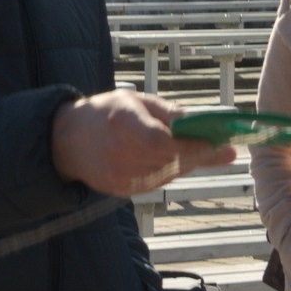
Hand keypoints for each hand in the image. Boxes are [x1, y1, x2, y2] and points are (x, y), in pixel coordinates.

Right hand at [50, 90, 233, 198]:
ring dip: (185, 163)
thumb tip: (203, 124)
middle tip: (224, 148)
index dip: (193, 145)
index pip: (163, 142)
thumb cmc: (105, 113)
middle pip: (171, 160)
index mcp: (122, 124)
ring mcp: (118, 176)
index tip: (218, 143)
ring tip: (196, 149)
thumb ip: (168, 113)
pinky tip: (168, 159)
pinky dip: (168, 171)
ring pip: (168, 173)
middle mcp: (118, 153)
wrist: (66, 141)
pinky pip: (156, 182)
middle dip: (199, 154)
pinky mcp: (119, 190)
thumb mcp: (134, 100)